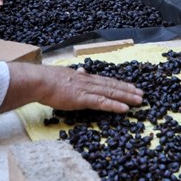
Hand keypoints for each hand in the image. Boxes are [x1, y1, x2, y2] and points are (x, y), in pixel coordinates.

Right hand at [0, 63, 143, 113]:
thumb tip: (82, 70)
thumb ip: (75, 74)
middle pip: (113, 86)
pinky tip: (126, 109)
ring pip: (111, 93)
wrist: (39, 81)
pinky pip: (103, 103)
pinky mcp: (83, 99)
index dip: (119, 84)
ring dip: (127, 97)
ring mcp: (87, 90)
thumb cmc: (47, 80)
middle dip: (128, 90)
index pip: (106, 81)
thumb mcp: (64, 74)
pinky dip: (115, 105)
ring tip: (139, 100)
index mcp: (84, 78)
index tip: (131, 86)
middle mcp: (89, 82)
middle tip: (142, 94)